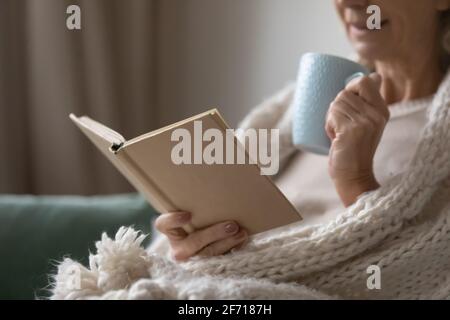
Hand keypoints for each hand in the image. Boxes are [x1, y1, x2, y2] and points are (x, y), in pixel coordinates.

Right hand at [154, 212, 247, 261]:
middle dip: (214, 234)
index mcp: (172, 232)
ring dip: (228, 243)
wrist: (201, 249)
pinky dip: (234, 249)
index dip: (173, 220)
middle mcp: (179, 249)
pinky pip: (222, 260)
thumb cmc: (196, 224)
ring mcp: (194, 260)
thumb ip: (197, 206)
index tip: (188, 214)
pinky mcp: (208, 267)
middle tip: (232, 225)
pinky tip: (242, 239)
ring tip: (241, 233)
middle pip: (193, 242)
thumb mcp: (193, 216)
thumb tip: (213, 181)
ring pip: (209, 254)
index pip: (164, 225)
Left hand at [325, 73, 389, 206]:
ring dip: (330, 119)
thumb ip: (368, 102)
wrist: (353, 176)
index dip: (349, 88)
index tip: (345, 104)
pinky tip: (335, 138)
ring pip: (336, 103)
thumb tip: (373, 75)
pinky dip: (328, 125)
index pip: (365, 82)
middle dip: (336, 108)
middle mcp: (376, 114)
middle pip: (344, 93)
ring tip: (338, 134)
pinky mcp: (352, 130)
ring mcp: (365, 122)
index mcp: (382, 110)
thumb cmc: (354, 149)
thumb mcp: (367, 123)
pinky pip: (331, 115)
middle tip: (340, 126)